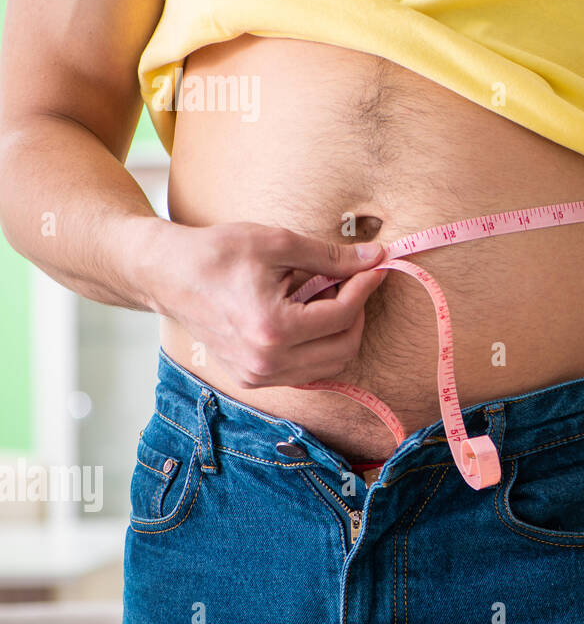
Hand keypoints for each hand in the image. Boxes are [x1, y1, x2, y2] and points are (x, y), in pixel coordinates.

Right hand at [148, 222, 388, 388]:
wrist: (168, 275)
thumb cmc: (218, 253)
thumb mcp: (277, 244)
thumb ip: (331, 256)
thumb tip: (375, 256)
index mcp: (272, 329)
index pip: (342, 315)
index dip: (365, 287)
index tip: (375, 266)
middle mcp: (266, 362)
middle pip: (344, 347)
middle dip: (357, 312)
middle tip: (353, 281)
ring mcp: (258, 376)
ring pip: (330, 365)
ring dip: (341, 332)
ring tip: (329, 296)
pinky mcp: (253, 379)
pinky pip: (307, 371)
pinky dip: (320, 346)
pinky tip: (311, 315)